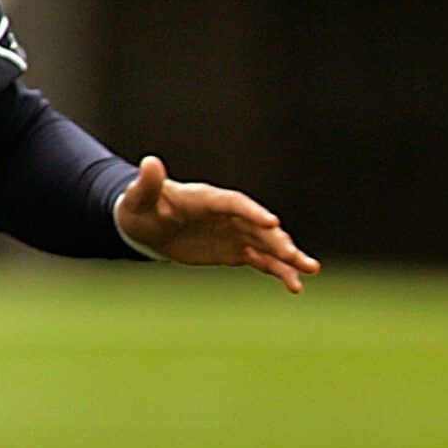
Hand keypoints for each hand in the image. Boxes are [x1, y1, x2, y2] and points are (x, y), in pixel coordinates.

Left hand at [113, 155, 318, 290]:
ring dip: (288, 257)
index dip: (253, 212)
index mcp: (207, 199)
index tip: (273, 222)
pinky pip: (262, 261)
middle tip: (295, 255)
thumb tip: (149, 162)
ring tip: (310, 269)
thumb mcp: (138, 198)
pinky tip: (295, 285)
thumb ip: (148, 183)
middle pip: (258, 226)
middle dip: (278, 240)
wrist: (145, 225)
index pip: (235, 204)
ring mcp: (234, 233)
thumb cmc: (140, 208)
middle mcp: (227, 215)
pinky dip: (278, 271)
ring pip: (267, 244)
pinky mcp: (235, 251)